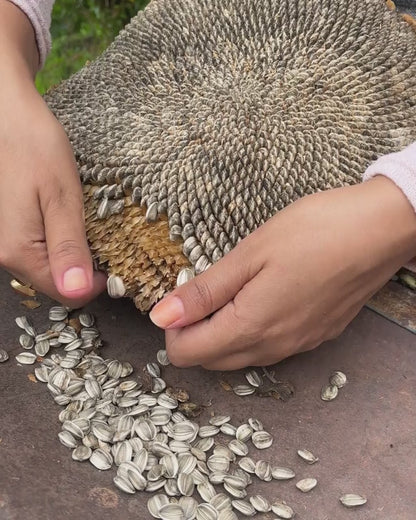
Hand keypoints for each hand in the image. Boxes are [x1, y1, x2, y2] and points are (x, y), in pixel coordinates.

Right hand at [0, 2, 105, 306]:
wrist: (5, 114)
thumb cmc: (34, 148)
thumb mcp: (61, 197)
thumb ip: (69, 247)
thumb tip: (78, 292)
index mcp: (18, 252)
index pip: (66, 294)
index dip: (95, 283)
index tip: (116, 260)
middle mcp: (3, 255)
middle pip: (53, 282)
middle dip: (82, 268)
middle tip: (101, 237)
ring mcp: (1, 242)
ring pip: (45, 267)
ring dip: (70, 254)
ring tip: (82, 223)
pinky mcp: (5, 229)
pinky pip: (36, 249)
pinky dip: (56, 241)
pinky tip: (62, 217)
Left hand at [150, 177, 415, 369]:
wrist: (379, 230)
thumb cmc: (313, 232)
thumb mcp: (249, 254)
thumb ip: (204, 291)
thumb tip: (161, 317)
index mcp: (251, 327)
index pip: (188, 355)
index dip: (172, 328)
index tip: (183, 295)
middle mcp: (273, 348)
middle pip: (212, 361)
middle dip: (194, 333)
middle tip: (204, 289)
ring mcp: (298, 345)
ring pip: (241, 357)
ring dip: (222, 333)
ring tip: (232, 289)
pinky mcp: (316, 337)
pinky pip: (269, 348)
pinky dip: (251, 331)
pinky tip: (262, 296)